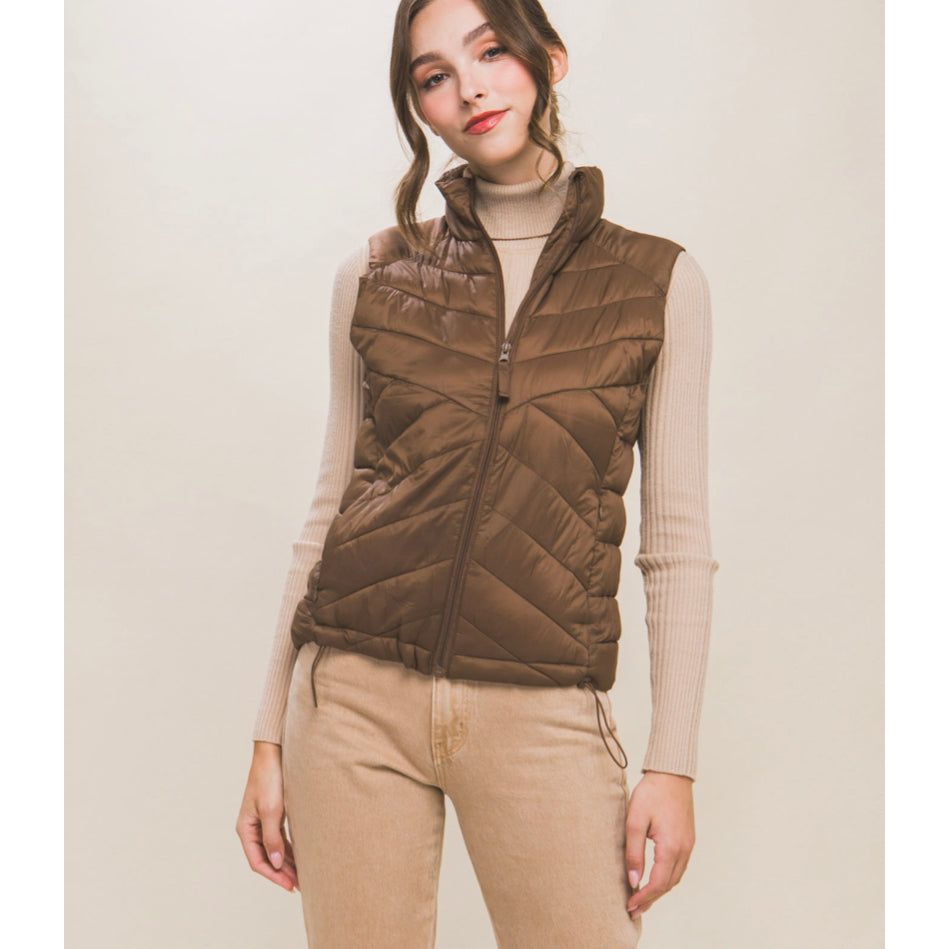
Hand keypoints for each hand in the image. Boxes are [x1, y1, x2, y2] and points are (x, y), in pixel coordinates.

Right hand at [235, 741, 298, 892]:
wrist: (273, 754)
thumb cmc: (269, 779)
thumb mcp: (271, 810)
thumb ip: (272, 838)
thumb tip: (276, 863)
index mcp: (245, 829)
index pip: (257, 861)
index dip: (274, 875)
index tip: (289, 885)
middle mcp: (251, 828)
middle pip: (266, 858)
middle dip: (282, 872)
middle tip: (300, 885)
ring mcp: (262, 822)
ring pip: (274, 849)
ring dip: (287, 863)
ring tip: (303, 876)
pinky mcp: (273, 814)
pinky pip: (280, 838)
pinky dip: (289, 849)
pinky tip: (301, 857)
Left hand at [625, 770, 695, 918]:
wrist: (672, 773)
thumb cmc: (652, 793)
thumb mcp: (635, 820)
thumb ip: (633, 852)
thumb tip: (633, 880)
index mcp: (671, 847)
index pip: (658, 884)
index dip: (643, 897)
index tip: (629, 905)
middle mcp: (684, 850)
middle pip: (668, 885)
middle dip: (651, 899)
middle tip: (633, 909)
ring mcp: (689, 845)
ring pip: (675, 877)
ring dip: (659, 890)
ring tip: (642, 898)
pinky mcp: (688, 839)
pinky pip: (679, 867)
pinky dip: (667, 878)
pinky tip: (656, 878)